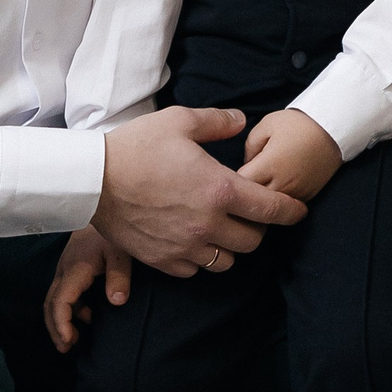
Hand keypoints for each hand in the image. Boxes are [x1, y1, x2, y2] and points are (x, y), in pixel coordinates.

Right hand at [44, 224, 133, 352]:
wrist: (101, 205)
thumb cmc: (110, 230)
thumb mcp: (120, 251)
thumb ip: (119, 276)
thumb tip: (116, 302)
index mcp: (75, 269)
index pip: (60, 301)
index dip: (61, 323)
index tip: (67, 341)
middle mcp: (65, 270)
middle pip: (50, 304)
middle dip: (55, 328)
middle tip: (66, 348)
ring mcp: (65, 268)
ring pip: (55, 299)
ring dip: (61, 320)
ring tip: (74, 339)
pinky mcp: (71, 268)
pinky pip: (63, 293)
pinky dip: (70, 309)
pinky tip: (88, 317)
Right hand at [94, 106, 305, 280]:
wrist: (93, 180)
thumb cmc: (136, 147)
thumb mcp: (179, 121)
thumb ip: (217, 122)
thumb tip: (242, 122)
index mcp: (220, 189)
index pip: (272, 209)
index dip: (291, 211)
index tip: (298, 211)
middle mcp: (209, 224)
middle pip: (253, 241)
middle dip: (257, 228)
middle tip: (248, 214)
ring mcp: (186, 246)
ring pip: (227, 261)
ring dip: (230, 247)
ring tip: (221, 230)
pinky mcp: (164, 260)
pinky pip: (196, 269)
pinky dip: (200, 258)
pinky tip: (192, 240)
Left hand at [239, 107, 341, 201]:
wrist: (332, 130)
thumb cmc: (297, 125)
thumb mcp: (266, 125)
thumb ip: (249, 148)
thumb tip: (246, 166)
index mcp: (270, 165)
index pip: (240, 184)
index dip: (229, 180)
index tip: (227, 174)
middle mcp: (283, 184)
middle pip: (252, 202)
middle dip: (243, 194)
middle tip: (238, 184)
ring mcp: (296, 194)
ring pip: (268, 211)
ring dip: (259, 202)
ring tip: (255, 187)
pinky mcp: (307, 198)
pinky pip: (284, 210)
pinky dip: (275, 203)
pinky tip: (272, 190)